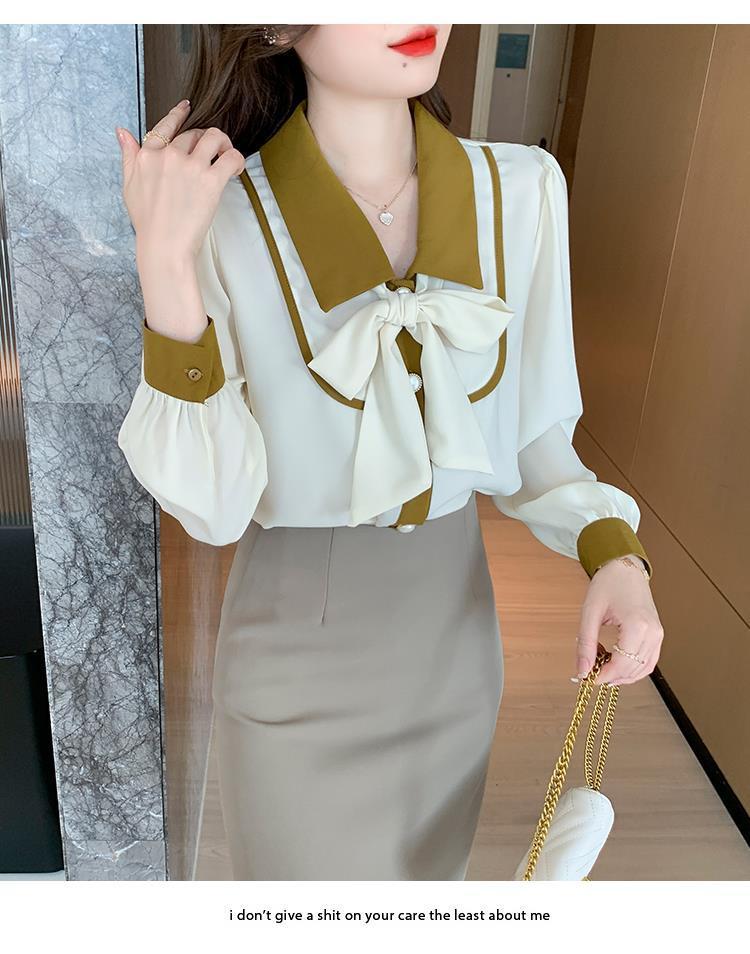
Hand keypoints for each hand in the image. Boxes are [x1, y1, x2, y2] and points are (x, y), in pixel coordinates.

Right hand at [115, 99, 245, 264]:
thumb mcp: (129, 186)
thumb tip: (122, 132)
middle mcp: (168, 156)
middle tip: (212, 151)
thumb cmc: (148, 223)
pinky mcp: (210, 180)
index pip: (165, 126)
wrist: (163, 246)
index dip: (178, 114)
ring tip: (226, 154)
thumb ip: (128, 156)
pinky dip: (236, 158)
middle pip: (193, 133)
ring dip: (223, 142)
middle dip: (204, 139)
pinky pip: (230, 157)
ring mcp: (190, 166)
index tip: (186, 108)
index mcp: (148, 156)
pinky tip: (236, 168)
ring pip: (213, 137)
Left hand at [575, 556, 663, 685]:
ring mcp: (658, 635)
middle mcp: (653, 633)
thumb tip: (582, 671)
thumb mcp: (590, 613)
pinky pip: (648, 662)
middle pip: (632, 670)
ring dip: (620, 674)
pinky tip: (614, 661)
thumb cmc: (608, 584)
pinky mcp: (658, 635)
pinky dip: (631, 668)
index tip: (587, 677)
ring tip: (600, 660)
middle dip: (610, 675)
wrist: (625, 568)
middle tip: (590, 668)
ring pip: (642, 670)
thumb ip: (586, 644)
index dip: (603, 676)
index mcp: (637, 625)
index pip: (622, 665)